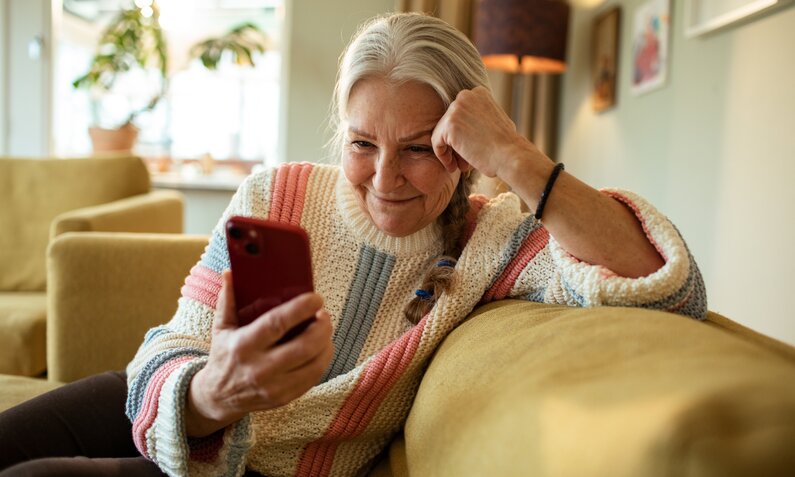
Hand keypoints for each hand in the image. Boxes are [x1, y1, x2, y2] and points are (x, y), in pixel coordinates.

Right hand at [186, 270, 333, 436]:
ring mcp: (274, 387)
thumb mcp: (221, 328)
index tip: (316, 298)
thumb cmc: (223, 356)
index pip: (277, 323)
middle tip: (324, 314)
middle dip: (322, 327)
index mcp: (243, 346)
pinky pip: (313, 378)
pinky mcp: (284, 398)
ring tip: (325, 329)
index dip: (301, 309)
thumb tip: (230, 272)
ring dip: (327, 343)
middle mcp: (259, 368)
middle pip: (304, 346)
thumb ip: (227, 300)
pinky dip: (323, 360)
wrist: (218, 397)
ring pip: (314, 364)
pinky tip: (322, 347)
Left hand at [431, 86, 545, 180]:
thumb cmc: (507, 145)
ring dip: (450, 152)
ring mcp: (456, 108)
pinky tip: (453, 167)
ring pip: (441, 133)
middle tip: (464, 162)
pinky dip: (443, 156)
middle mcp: (465, 95)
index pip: (459, 115)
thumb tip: (467, 123)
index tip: (469, 149)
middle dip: (455, 144)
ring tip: (461, 165)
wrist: (510, 155)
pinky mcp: (449, 124)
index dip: (462, 135)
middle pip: (449, 123)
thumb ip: (479, 116)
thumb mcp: (495, 120)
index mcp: (478, 93)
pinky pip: (437, 142)